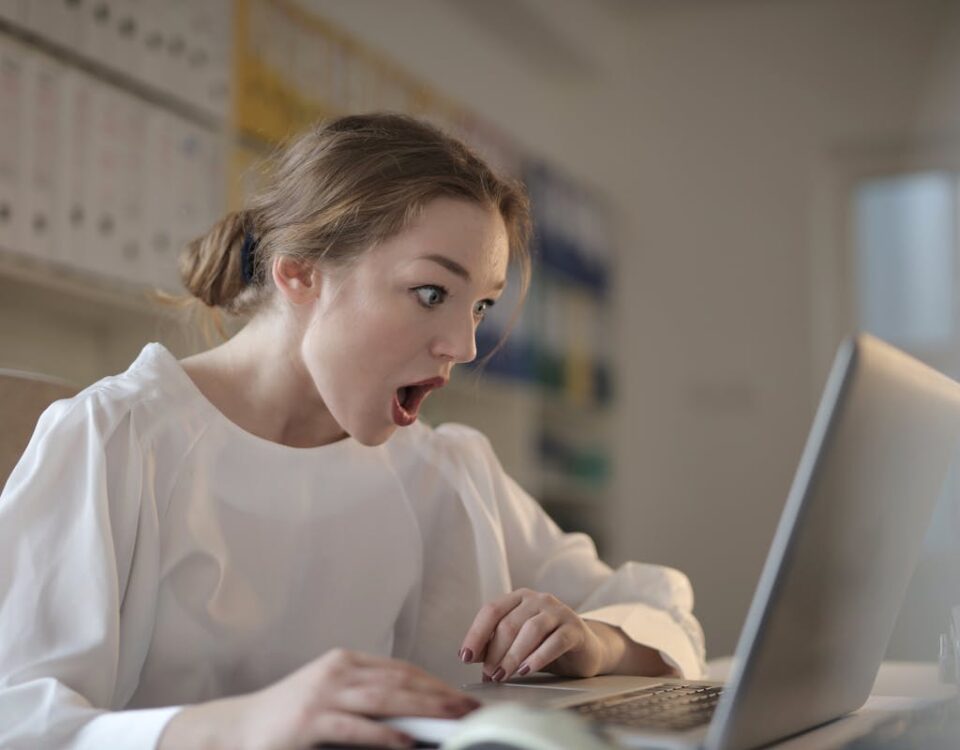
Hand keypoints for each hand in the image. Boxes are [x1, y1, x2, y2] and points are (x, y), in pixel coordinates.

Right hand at [158, 649, 478, 749]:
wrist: (235, 729)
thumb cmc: (286, 718)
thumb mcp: (330, 699)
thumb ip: (366, 701)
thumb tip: (411, 716)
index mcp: (345, 662)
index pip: (400, 669)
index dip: (433, 682)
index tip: (460, 696)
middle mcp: (338, 671)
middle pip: (400, 680)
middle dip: (439, 694)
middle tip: (471, 707)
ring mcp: (323, 693)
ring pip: (386, 698)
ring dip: (425, 709)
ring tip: (453, 720)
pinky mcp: (310, 720)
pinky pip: (357, 727)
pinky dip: (386, 734)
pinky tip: (408, 741)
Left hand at [458, 588, 612, 681]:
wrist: (585, 649)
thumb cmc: (546, 645)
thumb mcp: (517, 644)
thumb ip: (495, 645)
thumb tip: (470, 656)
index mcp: (519, 598)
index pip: (492, 610)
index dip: (476, 633)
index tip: (466, 656)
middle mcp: (538, 599)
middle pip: (509, 623)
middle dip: (495, 652)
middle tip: (489, 674)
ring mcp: (558, 611)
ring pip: (530, 630)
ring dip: (512, 656)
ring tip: (503, 675)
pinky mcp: (575, 628)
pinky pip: (554, 641)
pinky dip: (538, 657)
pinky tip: (526, 670)